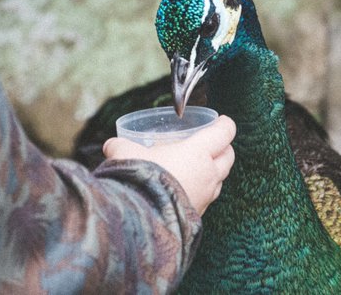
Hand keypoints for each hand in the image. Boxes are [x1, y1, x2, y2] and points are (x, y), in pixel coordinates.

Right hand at [103, 115, 235, 214]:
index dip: (224, 124)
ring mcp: (205, 197)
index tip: (221, 121)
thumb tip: (111, 145)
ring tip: (201, 167)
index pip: (224, 133)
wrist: (140, 220)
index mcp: (197, 152)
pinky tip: (187, 189)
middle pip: (229, 157)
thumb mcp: (125, 154)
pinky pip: (207, 199)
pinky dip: (202, 191)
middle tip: (214, 144)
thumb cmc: (139, 179)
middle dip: (224, 148)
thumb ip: (120, 146)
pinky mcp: (198, 215)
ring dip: (215, 171)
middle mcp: (208, 174)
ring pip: (220, 180)